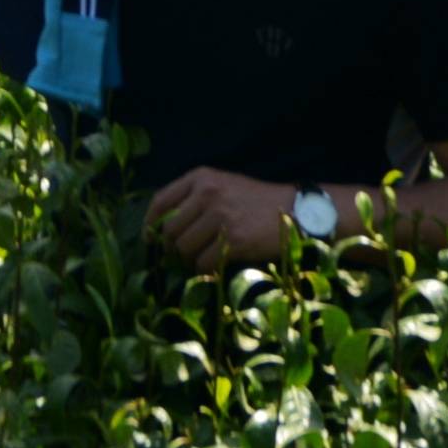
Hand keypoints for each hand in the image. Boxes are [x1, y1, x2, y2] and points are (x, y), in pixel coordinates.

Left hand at [145, 167, 310, 273]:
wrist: (297, 211)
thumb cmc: (258, 201)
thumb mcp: (225, 185)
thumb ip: (196, 197)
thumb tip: (164, 227)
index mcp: (202, 177)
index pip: (161, 201)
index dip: (151, 224)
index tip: (150, 239)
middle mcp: (207, 193)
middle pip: (170, 230)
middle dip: (172, 248)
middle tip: (182, 257)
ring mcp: (220, 216)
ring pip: (184, 248)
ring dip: (188, 260)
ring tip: (201, 261)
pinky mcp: (233, 239)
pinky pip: (203, 262)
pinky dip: (204, 270)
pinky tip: (214, 267)